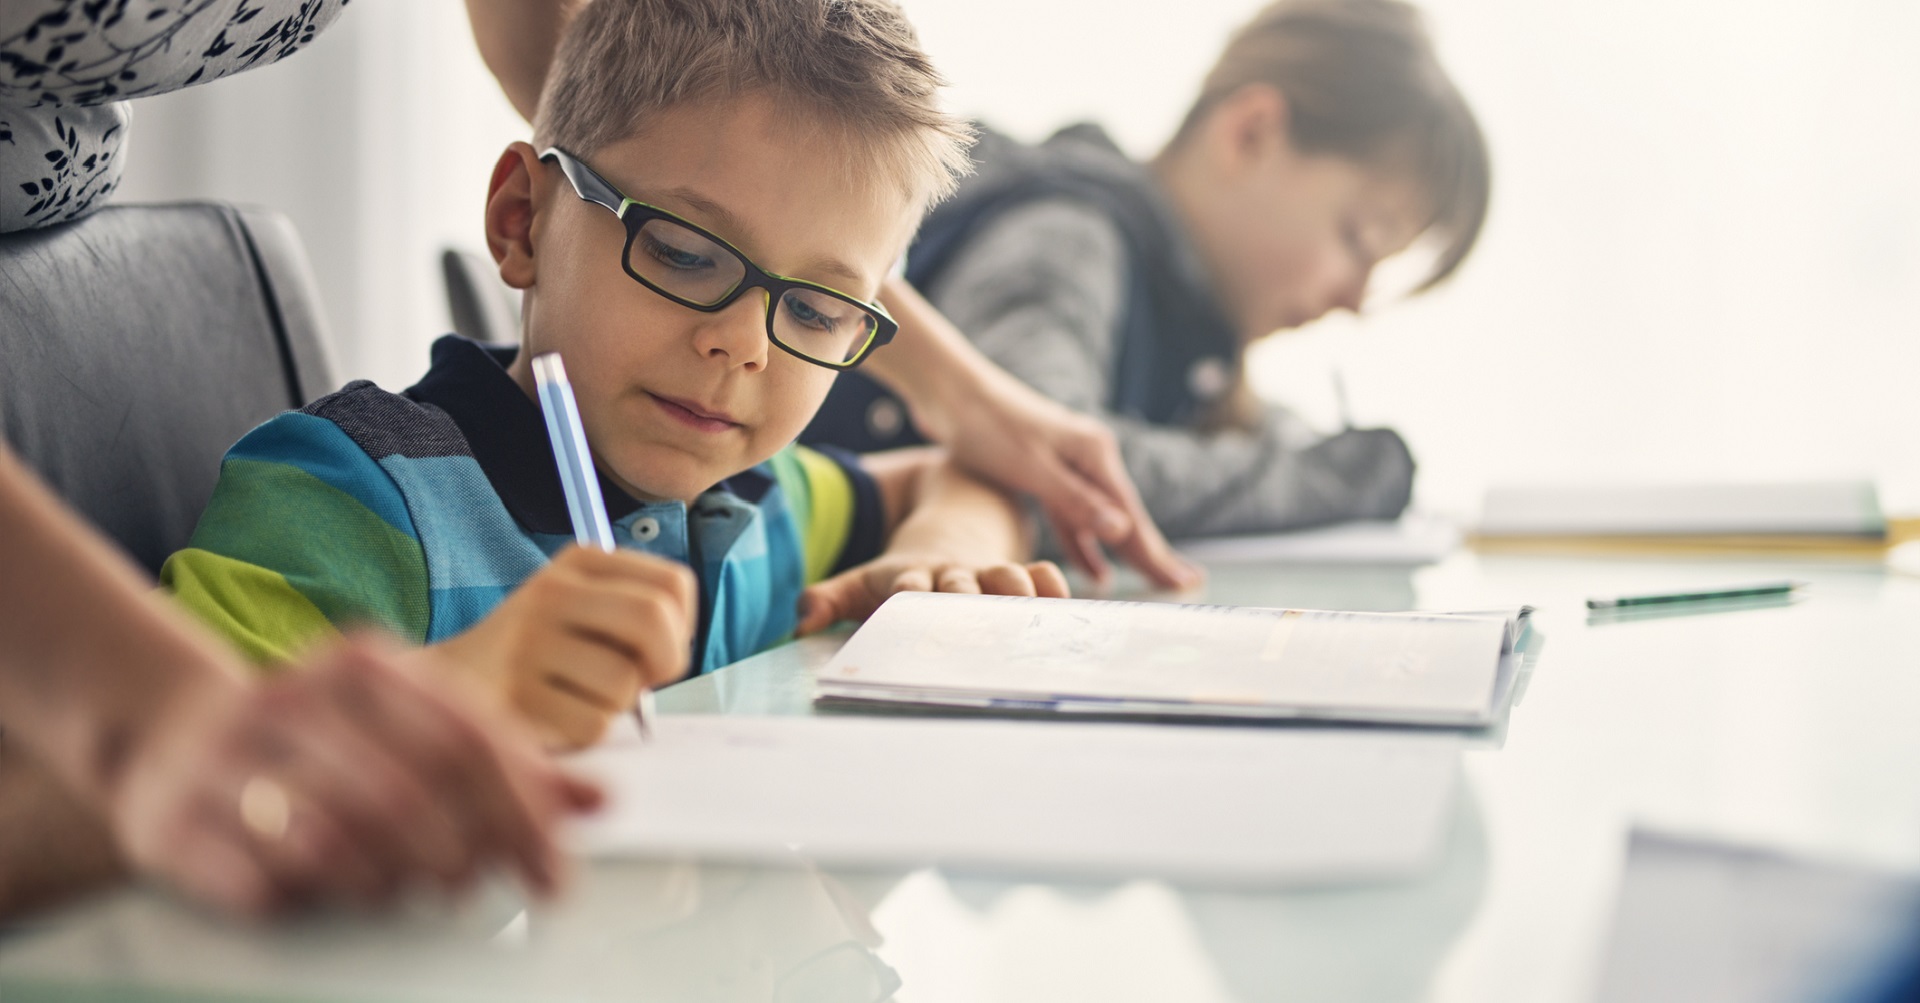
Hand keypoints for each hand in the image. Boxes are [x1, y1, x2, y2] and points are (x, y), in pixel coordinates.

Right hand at [106, 636, 602, 918]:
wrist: (176, 735)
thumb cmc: (322, 740)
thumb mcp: (414, 729)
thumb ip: (505, 765)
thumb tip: (599, 800)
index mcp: (365, 663)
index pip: (467, 740)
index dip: (523, 816)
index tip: (556, 876)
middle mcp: (294, 697)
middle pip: (409, 790)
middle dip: (462, 854)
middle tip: (479, 887)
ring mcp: (227, 755)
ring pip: (336, 838)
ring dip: (391, 881)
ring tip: (410, 888)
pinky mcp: (173, 818)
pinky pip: (261, 878)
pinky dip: (310, 898)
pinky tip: (331, 891)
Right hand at [435, 546, 697, 750]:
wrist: (451, 683)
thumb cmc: (541, 653)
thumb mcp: (587, 609)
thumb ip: (638, 616)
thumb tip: (676, 654)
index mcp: (580, 561)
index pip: (673, 584)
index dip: (682, 627)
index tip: (656, 648)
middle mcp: (552, 590)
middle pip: (653, 619)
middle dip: (667, 662)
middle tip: (645, 681)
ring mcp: (529, 641)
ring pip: (624, 683)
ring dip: (617, 704)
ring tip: (579, 696)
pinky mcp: (516, 695)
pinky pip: (594, 723)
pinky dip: (587, 730)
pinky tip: (556, 716)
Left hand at [795, 553, 1070, 635]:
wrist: (955, 527)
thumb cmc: (903, 574)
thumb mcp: (863, 582)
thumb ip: (832, 599)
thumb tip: (799, 620)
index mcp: (911, 576)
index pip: (908, 585)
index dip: (910, 596)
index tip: (909, 607)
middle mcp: (953, 574)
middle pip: (961, 585)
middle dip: (966, 601)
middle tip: (973, 624)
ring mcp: (989, 572)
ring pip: (1006, 577)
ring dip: (1015, 594)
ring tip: (1026, 616)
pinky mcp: (1022, 576)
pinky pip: (1044, 577)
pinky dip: (1055, 590)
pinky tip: (1070, 608)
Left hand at [941, 367, 1202, 591]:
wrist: (951, 389)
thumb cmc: (987, 426)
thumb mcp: (1032, 468)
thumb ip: (1075, 502)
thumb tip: (1122, 532)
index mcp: (1095, 455)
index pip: (1132, 518)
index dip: (1157, 555)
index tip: (1186, 583)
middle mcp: (1089, 458)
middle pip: (1125, 518)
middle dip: (1151, 555)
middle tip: (1184, 587)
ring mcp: (1068, 463)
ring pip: (1101, 519)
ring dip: (1121, 553)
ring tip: (1149, 583)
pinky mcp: (1044, 469)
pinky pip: (1073, 516)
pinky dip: (1085, 543)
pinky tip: (1094, 569)